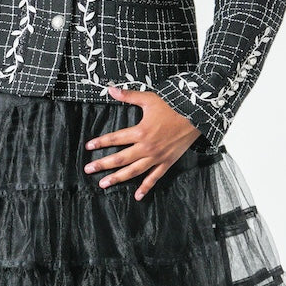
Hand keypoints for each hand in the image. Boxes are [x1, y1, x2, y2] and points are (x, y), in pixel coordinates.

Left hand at [84, 85, 200, 200]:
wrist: (197, 116)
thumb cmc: (172, 106)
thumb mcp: (149, 99)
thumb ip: (129, 96)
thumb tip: (110, 89)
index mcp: (140, 132)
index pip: (115, 138)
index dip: (100, 142)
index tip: (88, 147)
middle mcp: (146, 147)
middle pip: (120, 159)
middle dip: (102, 164)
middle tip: (88, 169)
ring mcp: (156, 157)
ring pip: (133, 171)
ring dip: (117, 178)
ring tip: (103, 184)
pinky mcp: (167, 162)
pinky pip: (154, 177)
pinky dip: (146, 187)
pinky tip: (137, 196)